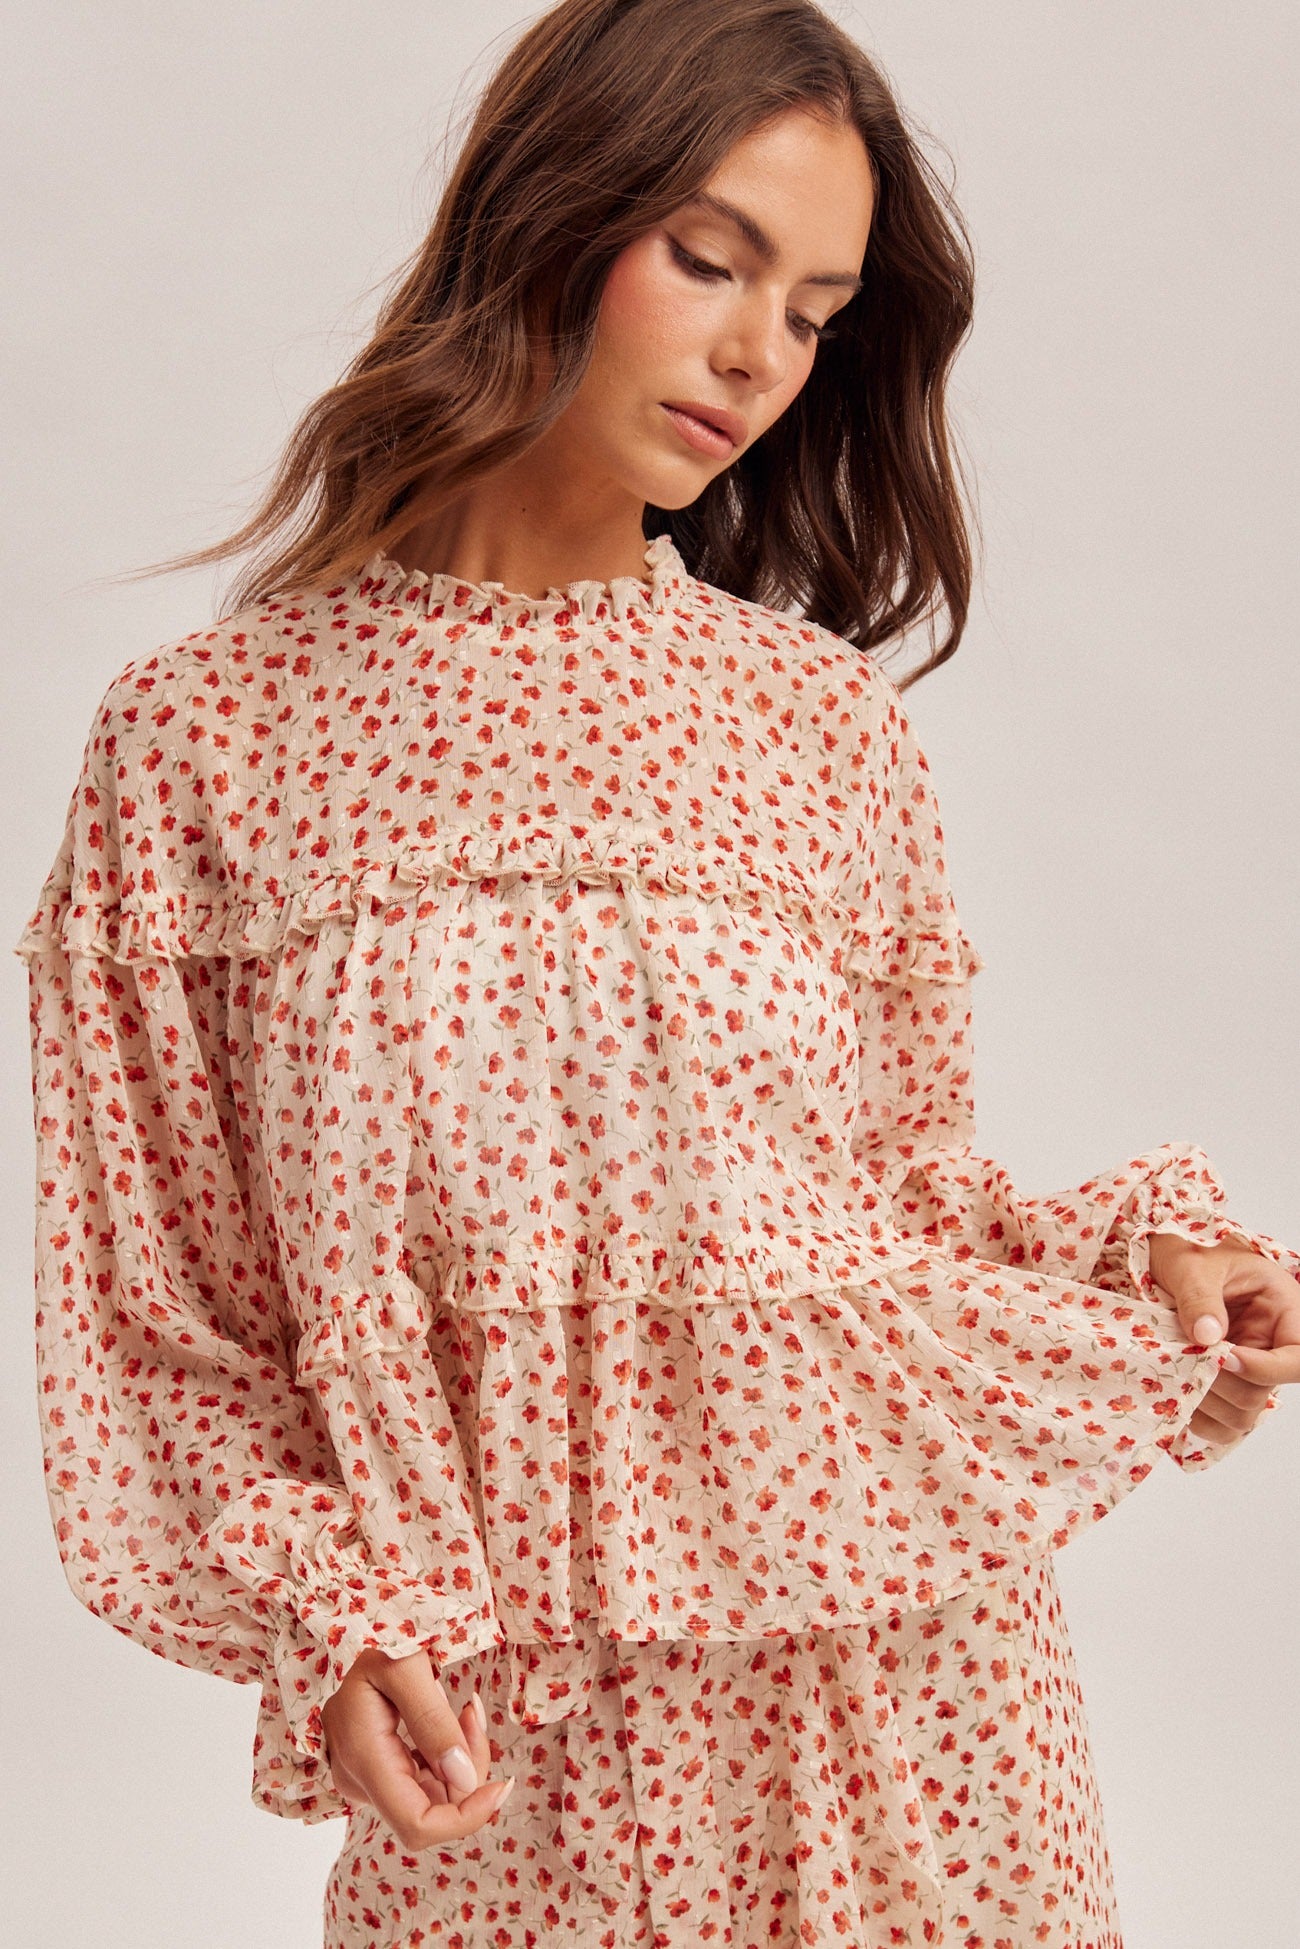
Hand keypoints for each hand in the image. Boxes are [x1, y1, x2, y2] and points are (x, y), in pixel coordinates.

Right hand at [320, 1646, 514, 1848]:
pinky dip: (448, 1755)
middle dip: (469, 1771)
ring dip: (461, 1758)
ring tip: (466, 1710)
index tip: (502, 1786)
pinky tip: (453, 1718)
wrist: (354, 1627)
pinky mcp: (376, 1770)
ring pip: (433, 1795)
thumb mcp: (406, 1665)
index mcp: (362, 1760)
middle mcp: (359, 1781)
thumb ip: (433, 1723)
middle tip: (475, 1715)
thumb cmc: (378, 1638)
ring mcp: (365, 1779)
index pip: (417, 1825)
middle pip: (432, 1809)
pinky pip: (425, 1779)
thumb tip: (465, 1780)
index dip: (464, 1818)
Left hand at [1148, 1231, 1299, 1447]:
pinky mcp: (1224, 1383)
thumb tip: (1207, 1337)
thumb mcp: (1193, 1264)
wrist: (1166, 1254)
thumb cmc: (1189, 1249)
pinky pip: (1224, 1422)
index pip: (1298, 1357)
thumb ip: (1200, 1297)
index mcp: (1281, 1308)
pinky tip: (1179, 1398)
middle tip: (1187, 1363)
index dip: (1265, 1369)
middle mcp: (1270, 1344)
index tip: (1223, 1358)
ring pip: (1245, 1413)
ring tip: (1178, 1377)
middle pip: (1265, 1391)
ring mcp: (1247, 1366)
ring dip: (1209, 1404)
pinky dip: (1202, 1420)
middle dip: (1224, 1385)